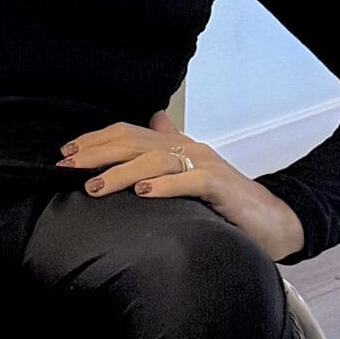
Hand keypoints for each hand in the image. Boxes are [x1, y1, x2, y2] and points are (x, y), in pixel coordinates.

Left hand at [58, 111, 305, 260]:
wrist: (273, 220)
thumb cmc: (225, 199)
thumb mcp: (190, 171)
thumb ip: (170, 147)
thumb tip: (153, 118)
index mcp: (175, 144)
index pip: (127, 133)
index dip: (95, 140)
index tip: (66, 154)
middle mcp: (187, 148)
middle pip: (134, 141)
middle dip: (97, 153)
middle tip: (68, 167)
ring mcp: (204, 164)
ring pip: (155, 160)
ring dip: (121, 173)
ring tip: (96, 186)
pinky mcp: (220, 185)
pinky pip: (189, 181)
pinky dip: (163, 186)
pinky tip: (143, 194)